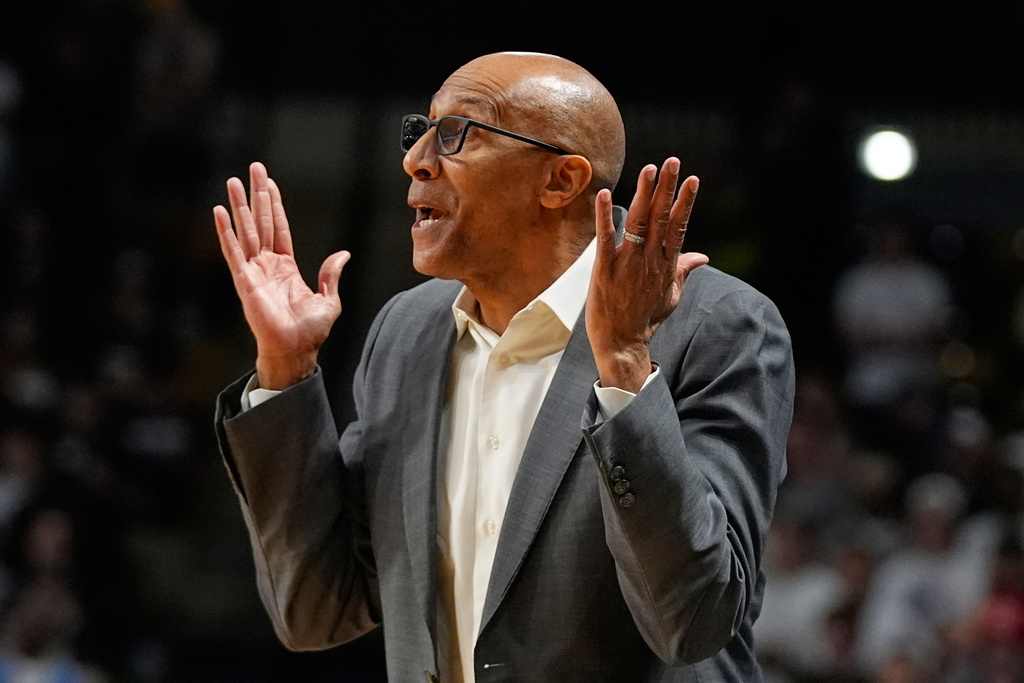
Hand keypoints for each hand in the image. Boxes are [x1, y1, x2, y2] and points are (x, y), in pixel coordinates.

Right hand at [214, 162, 350, 389]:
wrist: (296, 351)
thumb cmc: (310, 332)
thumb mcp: (329, 300)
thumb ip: (331, 276)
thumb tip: (342, 255)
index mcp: (286, 267)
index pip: (279, 228)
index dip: (275, 205)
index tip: (270, 183)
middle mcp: (268, 265)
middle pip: (261, 222)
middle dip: (257, 195)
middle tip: (253, 168)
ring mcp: (254, 271)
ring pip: (246, 231)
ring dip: (239, 205)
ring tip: (233, 180)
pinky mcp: (245, 281)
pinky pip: (233, 252)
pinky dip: (226, 232)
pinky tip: (219, 211)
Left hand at [586, 157, 707, 391]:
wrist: (622, 342)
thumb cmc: (646, 319)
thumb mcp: (671, 296)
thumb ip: (684, 271)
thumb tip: (702, 256)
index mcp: (667, 265)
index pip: (679, 226)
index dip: (685, 202)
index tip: (692, 180)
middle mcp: (650, 260)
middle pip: (661, 217)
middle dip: (667, 188)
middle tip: (672, 162)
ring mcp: (627, 263)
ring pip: (639, 222)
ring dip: (644, 194)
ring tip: (649, 169)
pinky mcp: (604, 268)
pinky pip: (605, 237)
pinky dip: (605, 215)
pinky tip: (605, 193)